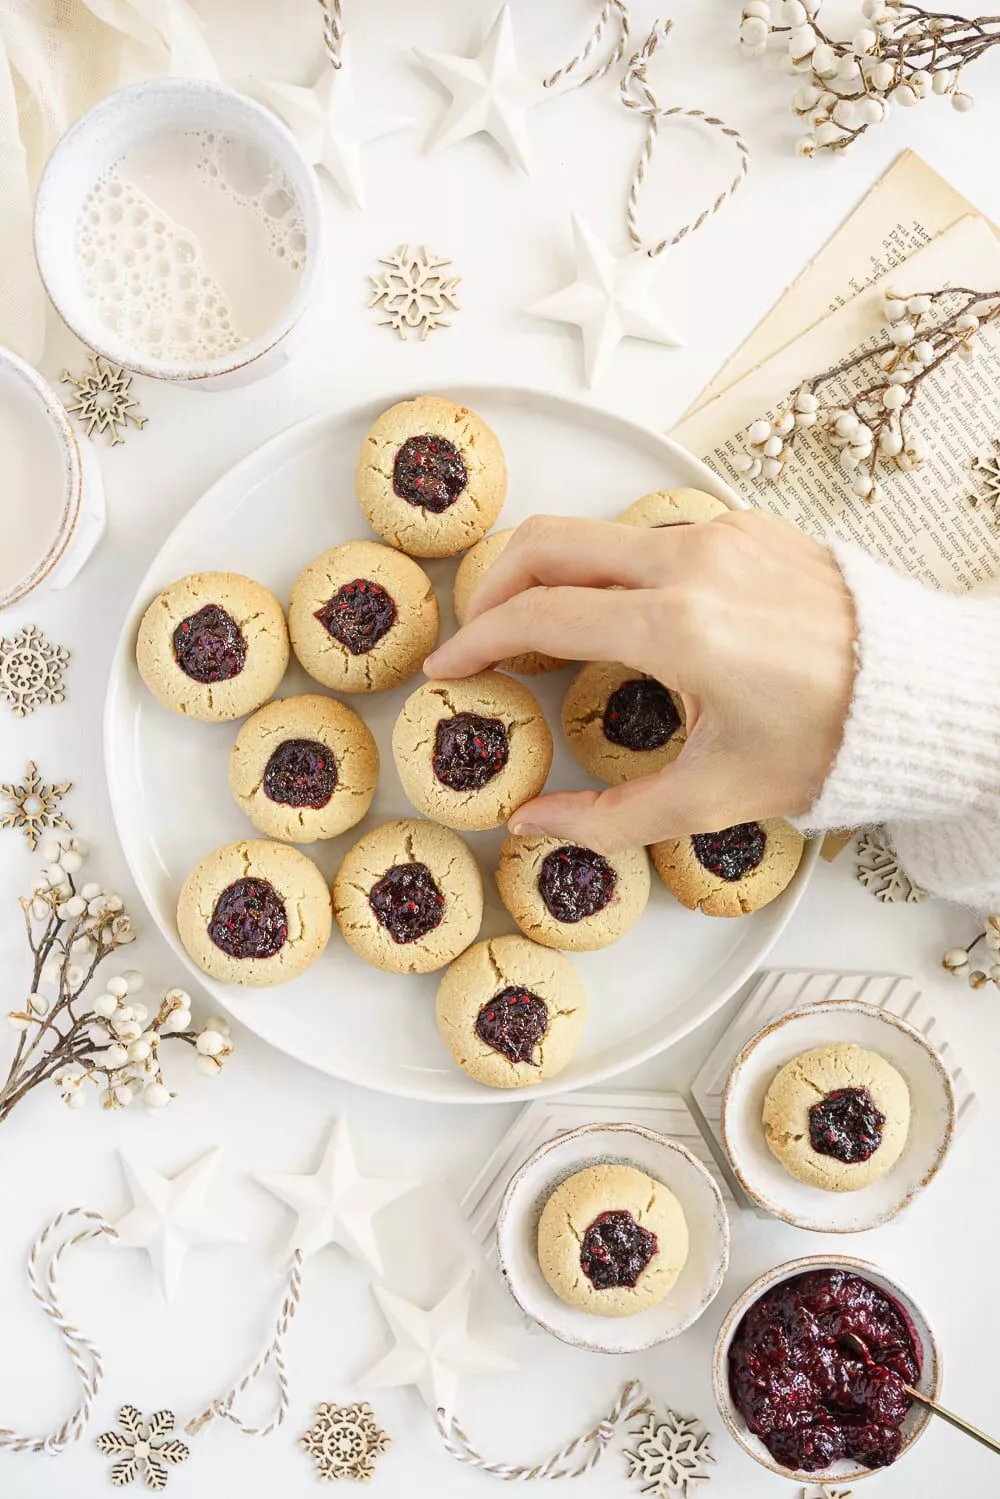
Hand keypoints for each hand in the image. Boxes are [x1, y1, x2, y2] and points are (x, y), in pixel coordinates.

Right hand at [423, 510, 855, 851]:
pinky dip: (613, 568)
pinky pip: (651, 534)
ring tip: (542, 629)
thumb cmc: (826, 742)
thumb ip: (607, 819)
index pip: (537, 612)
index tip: (447, 666)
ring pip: (597, 533)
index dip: (476, 640)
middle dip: (493, 584)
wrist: (917, 691)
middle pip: (547, 542)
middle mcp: (690, 560)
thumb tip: (531, 825)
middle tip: (477, 634)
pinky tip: (620, 614)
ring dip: (554, 573)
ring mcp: (718, 532)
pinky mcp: (744, 523)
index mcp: (676, 626)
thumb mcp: (713, 796)